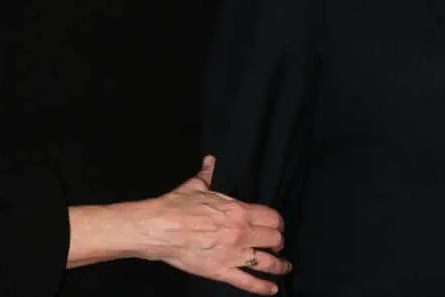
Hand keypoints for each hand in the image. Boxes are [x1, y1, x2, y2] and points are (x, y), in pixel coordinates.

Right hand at [137, 156, 289, 294]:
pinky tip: (272, 289)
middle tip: (278, 244)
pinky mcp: (221, 271)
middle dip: (278, 242)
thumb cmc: (177, 206)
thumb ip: (208, 174)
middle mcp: (241, 233)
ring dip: (280, 265)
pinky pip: (247, 282)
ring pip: (267, 262)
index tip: (278, 226)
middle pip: (274, 239)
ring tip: (285, 266)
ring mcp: (233, 254)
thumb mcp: (196, 186)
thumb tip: (210, 161)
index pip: (272, 217)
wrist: (160, 228)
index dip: (278, 223)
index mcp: (239, 211)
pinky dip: (263, 287)